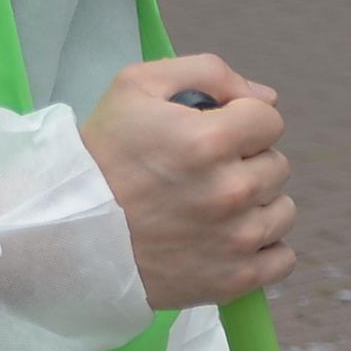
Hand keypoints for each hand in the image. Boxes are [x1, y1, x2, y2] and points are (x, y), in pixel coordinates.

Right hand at [88, 58, 292, 306]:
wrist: (67, 232)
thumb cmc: (100, 154)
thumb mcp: (135, 87)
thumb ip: (207, 72)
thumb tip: (267, 96)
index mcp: (209, 140)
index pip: (269, 119)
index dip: (242, 120)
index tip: (214, 132)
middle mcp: (231, 190)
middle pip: (277, 165)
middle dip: (246, 162)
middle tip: (201, 172)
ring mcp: (237, 239)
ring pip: (283, 211)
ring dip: (256, 205)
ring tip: (210, 206)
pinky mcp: (236, 279)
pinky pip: (282, 259)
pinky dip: (262, 249)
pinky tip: (226, 238)